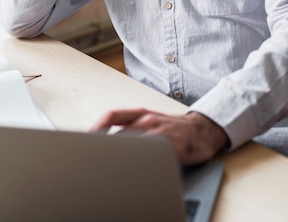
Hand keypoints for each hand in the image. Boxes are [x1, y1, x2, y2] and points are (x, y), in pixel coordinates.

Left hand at [89, 108, 228, 164]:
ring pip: (136, 143)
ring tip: (107, 170)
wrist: (204, 129)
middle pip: (120, 132)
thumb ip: (130, 127)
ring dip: (121, 157)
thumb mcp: (150, 121)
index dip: (96, 127)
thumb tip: (104, 141)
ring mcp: (161, 131)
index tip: (83, 140)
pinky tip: (136, 174)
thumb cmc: (173, 128)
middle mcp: (148, 120)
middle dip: (104, 147)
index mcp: (140, 114)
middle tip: (91, 161)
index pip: (112, 115)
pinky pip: (157, 155)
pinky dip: (144, 164)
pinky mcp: (175, 145)